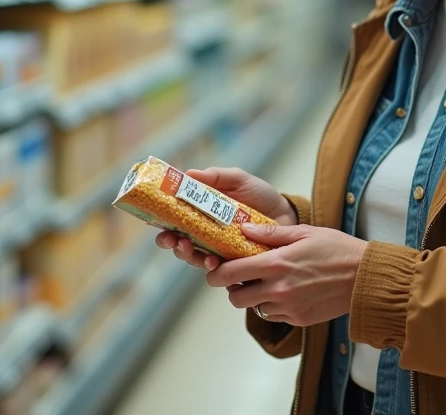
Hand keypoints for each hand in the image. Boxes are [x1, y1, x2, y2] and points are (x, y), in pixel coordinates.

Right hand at [154, 167, 297, 271]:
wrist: (288, 215)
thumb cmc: (261, 197)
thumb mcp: (239, 180)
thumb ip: (216, 177)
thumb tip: (189, 174)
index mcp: (203, 213)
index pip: (175, 220)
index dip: (162, 223)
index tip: (158, 223)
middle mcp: (207, 234)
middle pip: (179, 242)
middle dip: (170, 242)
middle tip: (171, 239)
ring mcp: (219, 251)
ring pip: (195, 258)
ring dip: (187, 255)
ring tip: (188, 249)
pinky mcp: (234, 264)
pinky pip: (219, 271)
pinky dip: (212, 267)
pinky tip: (214, 262)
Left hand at [206, 222, 367, 326]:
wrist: (366, 278)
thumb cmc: (337, 249)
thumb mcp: (304, 232)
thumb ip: (271, 234)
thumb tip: (244, 230)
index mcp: (276, 264)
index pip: (230, 273)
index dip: (216, 273)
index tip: (215, 270)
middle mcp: (278, 289)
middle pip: (236, 298)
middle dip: (233, 288)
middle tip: (241, 277)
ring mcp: (288, 307)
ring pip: (254, 308)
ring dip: (255, 297)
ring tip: (268, 282)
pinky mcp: (298, 320)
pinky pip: (274, 315)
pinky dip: (273, 305)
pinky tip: (286, 291)